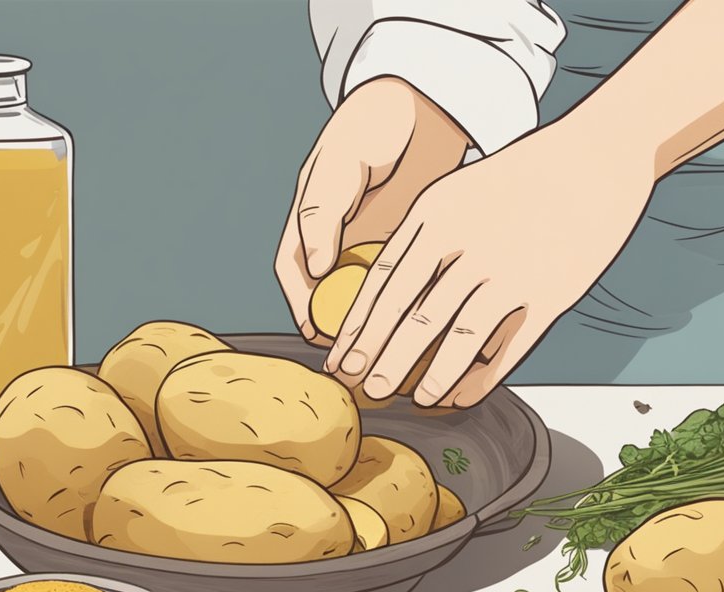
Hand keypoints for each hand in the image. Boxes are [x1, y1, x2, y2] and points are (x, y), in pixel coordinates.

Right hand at [274, 77, 469, 342]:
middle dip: (342, 327)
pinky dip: (413, 302)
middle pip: (334, 292)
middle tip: (355, 354)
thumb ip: (324, 212)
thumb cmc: (373, 123)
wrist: (423, 104)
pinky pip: (407, 280)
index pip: (296, 270)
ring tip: (390, 348)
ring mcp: (376, 241)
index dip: (302, 303)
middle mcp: (341, 235)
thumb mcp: (340, 162)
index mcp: (312, 216)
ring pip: (371, 293)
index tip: (316, 332)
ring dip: (379, 322)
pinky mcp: (413, 243)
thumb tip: (317, 268)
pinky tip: (427, 321)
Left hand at [321, 123, 655, 407]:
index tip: (341, 356)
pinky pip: (505, 349)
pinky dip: (480, 379)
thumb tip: (394, 292)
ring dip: (429, 376)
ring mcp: (509, 271)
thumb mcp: (462, 190)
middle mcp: (467, 245)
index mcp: (437, 214)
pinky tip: (462, 395)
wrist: (598, 156)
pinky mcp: (548, 294)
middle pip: (410, 317)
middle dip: (381, 361)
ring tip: (415, 399)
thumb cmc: (528, 173)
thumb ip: (427, 236)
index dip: (358, 327)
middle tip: (363, 390)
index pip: (383, 283)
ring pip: (455, 339)